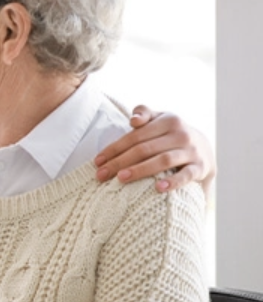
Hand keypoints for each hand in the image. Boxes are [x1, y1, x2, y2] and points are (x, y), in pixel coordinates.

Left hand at [95, 105, 215, 194]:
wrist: (204, 147)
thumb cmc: (170, 133)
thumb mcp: (159, 118)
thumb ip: (143, 113)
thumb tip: (133, 120)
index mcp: (168, 120)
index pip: (135, 136)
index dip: (114, 148)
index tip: (97, 161)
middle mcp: (180, 134)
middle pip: (144, 149)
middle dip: (120, 162)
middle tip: (101, 175)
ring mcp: (191, 151)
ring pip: (162, 160)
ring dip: (140, 170)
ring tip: (121, 179)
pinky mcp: (200, 167)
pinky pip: (186, 175)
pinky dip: (173, 182)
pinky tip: (158, 188)